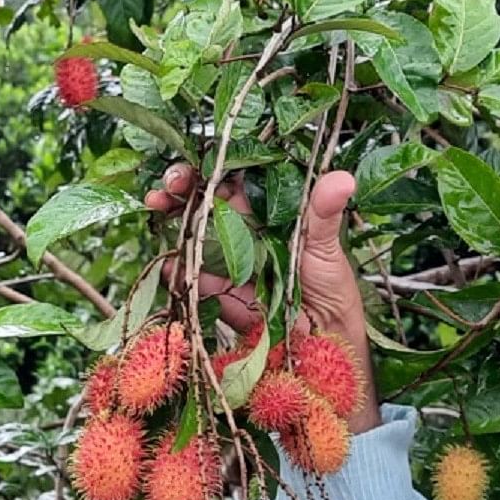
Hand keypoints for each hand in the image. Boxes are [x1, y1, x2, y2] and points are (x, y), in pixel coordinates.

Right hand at [145, 164, 379, 431]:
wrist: (321, 336)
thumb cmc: (329, 282)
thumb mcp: (326, 243)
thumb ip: (323, 211)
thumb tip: (343, 179)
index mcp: (263, 209)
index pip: (230, 177)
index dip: (209, 167)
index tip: (196, 164)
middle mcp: (239, 228)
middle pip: (201, 200)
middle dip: (179, 189)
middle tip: (167, 186)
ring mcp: (223, 258)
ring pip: (188, 232)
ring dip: (169, 220)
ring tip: (157, 207)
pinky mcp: (214, 290)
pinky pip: (187, 276)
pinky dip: (174, 268)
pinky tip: (170, 260)